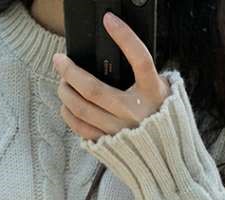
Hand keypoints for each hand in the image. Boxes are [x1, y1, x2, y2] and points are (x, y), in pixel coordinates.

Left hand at [52, 11, 169, 141]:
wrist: (165, 154)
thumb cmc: (160, 116)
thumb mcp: (160, 90)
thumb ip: (144, 75)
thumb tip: (118, 52)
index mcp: (153, 94)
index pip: (140, 59)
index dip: (125, 37)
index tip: (109, 20)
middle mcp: (134, 112)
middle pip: (93, 89)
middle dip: (70, 72)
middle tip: (59, 61)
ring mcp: (120, 130)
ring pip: (82, 109)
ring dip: (66, 93)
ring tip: (62, 83)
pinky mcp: (109, 144)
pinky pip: (81, 129)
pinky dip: (69, 115)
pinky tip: (66, 106)